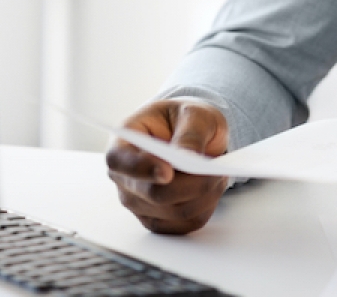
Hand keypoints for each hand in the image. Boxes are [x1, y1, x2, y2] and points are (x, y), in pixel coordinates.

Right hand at [104, 100, 229, 234]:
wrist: (191, 134)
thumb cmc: (185, 119)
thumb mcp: (193, 113)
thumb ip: (190, 133)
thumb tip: (186, 156)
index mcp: (122, 143)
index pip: (118, 161)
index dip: (140, 168)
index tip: (167, 171)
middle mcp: (124, 178)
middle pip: (154, 194)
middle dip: (192, 184)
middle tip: (217, 170)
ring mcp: (139, 203)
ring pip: (176, 211)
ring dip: (205, 194)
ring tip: (217, 173)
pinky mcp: (158, 220)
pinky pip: (186, 223)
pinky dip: (206, 206)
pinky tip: (212, 188)